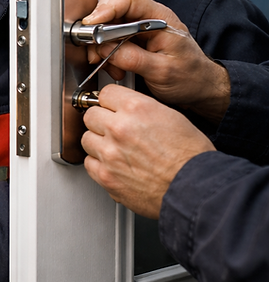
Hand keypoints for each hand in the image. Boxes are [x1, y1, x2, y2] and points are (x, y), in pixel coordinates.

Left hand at [82, 84, 214, 217]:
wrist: (194, 188)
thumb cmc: (191, 156)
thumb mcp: (172, 117)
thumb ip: (142, 109)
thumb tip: (125, 108)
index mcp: (137, 109)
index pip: (106, 93)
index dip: (110, 101)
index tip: (111, 106)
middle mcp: (119, 128)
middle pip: (91, 115)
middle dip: (101, 120)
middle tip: (112, 129)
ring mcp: (109, 153)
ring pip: (87, 139)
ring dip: (98, 142)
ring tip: (115, 149)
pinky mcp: (106, 176)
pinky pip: (89, 163)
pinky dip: (99, 164)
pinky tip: (114, 165)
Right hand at [83, 0, 229, 122]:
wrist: (199, 88)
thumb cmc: (190, 77)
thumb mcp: (161, 71)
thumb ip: (131, 58)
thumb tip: (104, 48)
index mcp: (159, 18)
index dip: (106, 8)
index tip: (92, 25)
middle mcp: (146, 18)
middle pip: (111, 5)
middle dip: (98, 27)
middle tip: (96, 46)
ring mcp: (137, 28)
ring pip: (105, 24)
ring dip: (100, 46)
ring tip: (110, 64)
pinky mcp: (130, 39)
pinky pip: (107, 40)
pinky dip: (104, 54)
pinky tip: (115, 67)